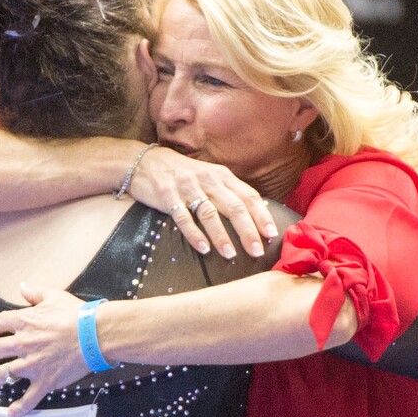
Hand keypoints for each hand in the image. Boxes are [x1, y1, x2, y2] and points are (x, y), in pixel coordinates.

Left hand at [0, 283, 87, 416]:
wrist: (93, 334)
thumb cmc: (75, 314)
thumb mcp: (54, 296)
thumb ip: (35, 292)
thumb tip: (23, 287)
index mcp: (24, 322)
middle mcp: (23, 344)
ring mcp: (32, 365)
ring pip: (5, 374)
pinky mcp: (44, 380)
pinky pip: (29, 397)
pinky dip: (19, 407)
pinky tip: (11, 413)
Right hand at [129, 145, 278, 258]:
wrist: (145, 162)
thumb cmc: (183, 175)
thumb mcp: (210, 178)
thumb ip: (230, 193)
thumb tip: (257, 214)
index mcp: (222, 176)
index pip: (248, 196)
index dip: (261, 216)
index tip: (272, 234)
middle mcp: (208, 180)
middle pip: (233, 207)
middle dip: (247, 230)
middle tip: (257, 251)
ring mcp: (187, 187)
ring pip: (209, 213)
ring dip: (221, 235)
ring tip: (230, 254)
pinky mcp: (167, 195)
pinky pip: (183, 217)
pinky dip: (194, 234)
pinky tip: (203, 248)